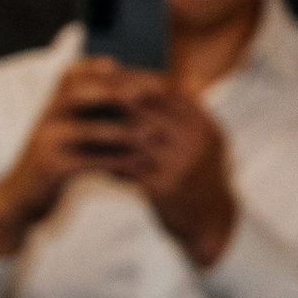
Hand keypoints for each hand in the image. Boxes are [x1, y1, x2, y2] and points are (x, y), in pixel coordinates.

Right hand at [0, 59, 159, 257]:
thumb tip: (136, 88)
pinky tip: (140, 166)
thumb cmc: (57, 161)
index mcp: (52, 103)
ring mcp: (46, 142)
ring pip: (90, 130)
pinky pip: (89, 162)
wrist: (20, 197)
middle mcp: (47, 117)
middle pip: (79, 93)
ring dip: (126, 132)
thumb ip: (93, 109)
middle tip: (150, 95)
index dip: (114, 73)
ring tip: (154, 135)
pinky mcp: (51, 168)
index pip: (78, 74)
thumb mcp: (69, 129)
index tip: (146, 77)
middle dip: (116, 91)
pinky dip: (117, 163)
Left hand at [94, 74, 238, 267]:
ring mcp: (183, 163)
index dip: (134, 81)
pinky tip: (97, 164)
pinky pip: (131, 170)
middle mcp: (196, 139)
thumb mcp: (196, 140)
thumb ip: (174, 113)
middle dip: (114, 105)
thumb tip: (139, 84)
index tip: (106, 78)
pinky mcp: (168, 188)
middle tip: (85, 102)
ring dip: (108, 135)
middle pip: (148, 111)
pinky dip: (112, 165)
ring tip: (84, 130)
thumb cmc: (196, 175)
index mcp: (203, 123)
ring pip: (135, 139)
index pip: (166, 89)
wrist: (212, 219)